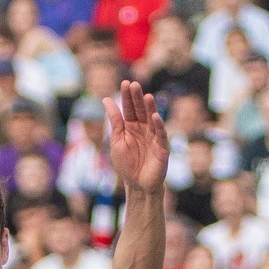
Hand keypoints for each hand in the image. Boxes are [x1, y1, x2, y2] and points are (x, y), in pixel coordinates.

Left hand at [107, 80, 168, 196]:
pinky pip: (161, 135)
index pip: (129, 108)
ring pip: (152, 119)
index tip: (125, 83)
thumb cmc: (126, 165)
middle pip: (140, 110)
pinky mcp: (162, 148)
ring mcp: (153, 137)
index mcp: (131, 126)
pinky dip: (158, 126)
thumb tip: (106, 99)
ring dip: (150, 108)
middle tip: (134, 84)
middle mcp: (143, 129)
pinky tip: (155, 116)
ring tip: (146, 96)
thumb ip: (114, 121)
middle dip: (137, 98)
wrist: (137, 186)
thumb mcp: (116, 140)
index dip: (127, 96)